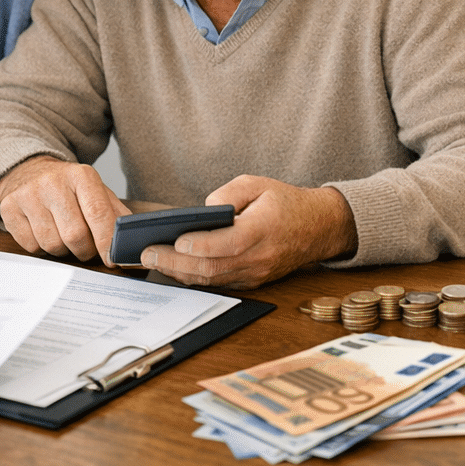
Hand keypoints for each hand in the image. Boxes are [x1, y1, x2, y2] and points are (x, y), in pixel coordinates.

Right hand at [0, 156, 130, 261]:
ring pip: (52, 244)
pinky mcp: (9, 208)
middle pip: (75, 235)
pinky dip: (42, 248)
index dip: (106, 241)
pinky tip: (45, 232)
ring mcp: (28, 194)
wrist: (28, 171)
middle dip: (85, 250)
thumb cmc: (68, 188)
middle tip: (86, 249)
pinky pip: (31, 246)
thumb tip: (130, 241)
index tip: (112, 258)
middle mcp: (53, 182)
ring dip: (63, 250)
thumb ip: (115, 213)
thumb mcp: (96, 191)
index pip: (98, 213)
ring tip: (64, 237)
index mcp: (81, 175)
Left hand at [139, 177, 357, 289]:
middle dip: (175, 262)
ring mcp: (256, 273)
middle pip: (213, 267)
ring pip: (212, 279)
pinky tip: (173, 267)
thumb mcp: (258, 183)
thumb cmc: (285, 202)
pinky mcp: (252, 280)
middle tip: (146, 253)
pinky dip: (194, 276)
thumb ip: (229, 194)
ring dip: (180, 272)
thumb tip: (203, 210)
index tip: (176, 240)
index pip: (229, 243)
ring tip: (151, 260)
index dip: (201, 244)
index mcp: (264, 228)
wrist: (318, 228)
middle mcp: (259, 256)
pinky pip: (219, 282)